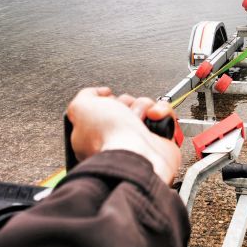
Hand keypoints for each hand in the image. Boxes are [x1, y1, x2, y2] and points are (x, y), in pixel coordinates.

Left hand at [66, 87, 180, 184]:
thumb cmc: (108, 136)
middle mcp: (118, 138)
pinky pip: (165, 115)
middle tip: (123, 114)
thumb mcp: (81, 108)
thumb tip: (100, 92)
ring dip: (144, 106)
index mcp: (95, 135)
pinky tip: (154, 117)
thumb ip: (86, 96)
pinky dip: (162, 111)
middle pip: (126, 106)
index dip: (107, 102)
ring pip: (146, 107)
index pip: (104, 110)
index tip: (107, 103)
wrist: (136, 153)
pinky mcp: (161, 140)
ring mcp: (140, 139)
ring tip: (140, 118)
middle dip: (126, 103)